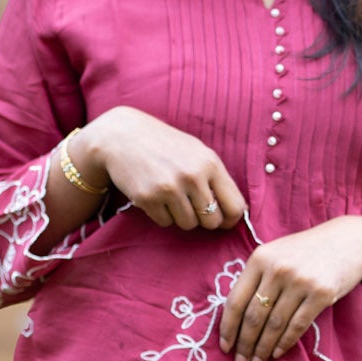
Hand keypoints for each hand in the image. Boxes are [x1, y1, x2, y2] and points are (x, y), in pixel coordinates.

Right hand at [75, 107, 245, 232]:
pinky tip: (155, 196)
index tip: (223, 220)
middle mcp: (192, 176)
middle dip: (203, 219)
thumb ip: (216, 179)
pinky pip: (165, 222)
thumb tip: (240, 212)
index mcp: (210, 163)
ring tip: (170, 196)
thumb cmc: (164, 145)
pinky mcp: (148, 198)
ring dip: (180, 216)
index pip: (235, 207)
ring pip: (188, 224)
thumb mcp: (196, 152)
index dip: (230, 219)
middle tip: (191, 206)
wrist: (122, 136)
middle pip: (212, 221)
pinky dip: (161, 215)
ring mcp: (169, 188)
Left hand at [219, 217, 361, 360]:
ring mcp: (300, 281)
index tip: (224, 347)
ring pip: (274, 325)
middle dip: (244, 345)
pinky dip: (284, 343)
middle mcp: (278, 269)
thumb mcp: (275, 255)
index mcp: (260, 259)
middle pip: (254, 317)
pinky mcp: (322, 294)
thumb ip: (256, 278)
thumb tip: (235, 318)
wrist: (348, 241)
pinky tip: (276, 354)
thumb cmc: (306, 252)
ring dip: (263, 349)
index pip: (235, 301)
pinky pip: (297, 326)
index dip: (228, 328)